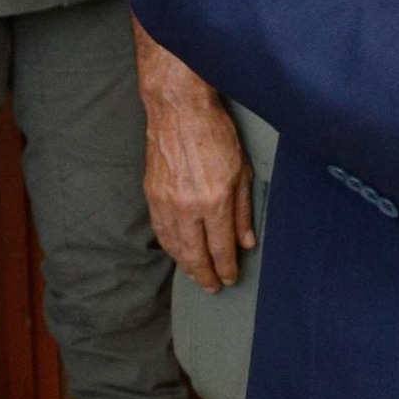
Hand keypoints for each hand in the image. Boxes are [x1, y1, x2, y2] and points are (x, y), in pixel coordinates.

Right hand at [134, 35, 253, 287]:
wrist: (179, 110)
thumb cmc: (216, 134)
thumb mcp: (242, 171)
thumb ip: (244, 210)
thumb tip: (246, 242)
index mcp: (214, 201)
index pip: (220, 248)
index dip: (226, 267)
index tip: (230, 278)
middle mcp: (188, 207)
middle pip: (195, 254)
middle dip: (205, 275)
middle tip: (212, 288)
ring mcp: (166, 202)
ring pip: (175, 246)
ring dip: (186, 265)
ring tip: (196, 276)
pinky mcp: (152, 194)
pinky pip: (160, 231)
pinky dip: (170, 247)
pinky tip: (177, 253)